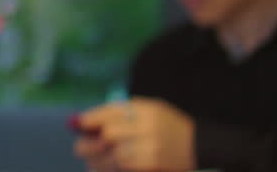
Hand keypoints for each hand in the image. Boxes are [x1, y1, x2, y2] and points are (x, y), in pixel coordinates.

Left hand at [73, 97, 196, 171]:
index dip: (89, 119)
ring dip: (96, 159)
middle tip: (80, 147)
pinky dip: (108, 169)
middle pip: (109, 135)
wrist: (201, 148)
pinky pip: (123, 168)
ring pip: (114, 156)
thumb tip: (85, 121)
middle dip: (90, 142)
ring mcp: (152, 150)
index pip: (111, 113)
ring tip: (89, 160)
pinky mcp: (152, 166)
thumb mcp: (150, 109)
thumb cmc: (168, 126)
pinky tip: (99, 168)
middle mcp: (149, 128)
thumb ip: (121, 113)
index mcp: (147, 110)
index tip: (76, 124)